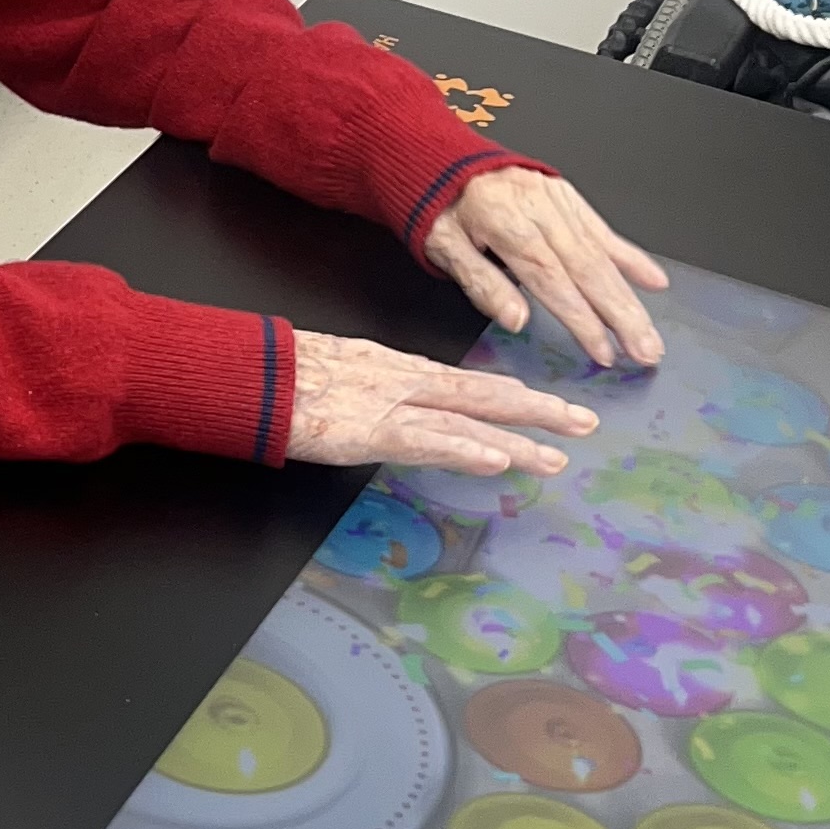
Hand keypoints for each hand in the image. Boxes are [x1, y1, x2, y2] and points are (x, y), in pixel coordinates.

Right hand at [290, 331, 598, 476]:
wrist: (244, 371)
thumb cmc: (278, 373)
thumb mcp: (335, 374)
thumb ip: (371, 390)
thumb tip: (395, 410)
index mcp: (395, 369)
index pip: (466, 384)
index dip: (512, 395)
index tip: (548, 405)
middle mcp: (403, 381)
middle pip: (482, 395)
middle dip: (536, 409)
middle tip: (585, 422)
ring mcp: (388, 404)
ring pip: (465, 421)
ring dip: (516, 438)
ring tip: (558, 455)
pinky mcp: (366, 430)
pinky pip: (425, 442)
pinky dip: (464, 450)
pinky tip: (497, 460)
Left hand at [424, 170, 667, 370]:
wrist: (438, 156)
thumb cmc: (438, 206)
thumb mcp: (443, 247)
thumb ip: (481, 283)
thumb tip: (516, 319)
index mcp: (506, 222)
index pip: (551, 279)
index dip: (581, 318)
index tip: (602, 351)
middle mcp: (539, 209)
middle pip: (588, 269)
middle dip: (622, 315)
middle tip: (646, 352)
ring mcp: (557, 200)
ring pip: (602, 254)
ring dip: (631, 298)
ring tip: (650, 335)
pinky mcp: (566, 196)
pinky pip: (602, 230)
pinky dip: (631, 257)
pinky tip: (654, 281)